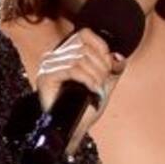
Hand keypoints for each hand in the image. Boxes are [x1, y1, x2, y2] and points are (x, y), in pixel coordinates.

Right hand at [34, 29, 126, 151]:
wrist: (73, 129)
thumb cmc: (85, 107)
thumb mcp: (105, 82)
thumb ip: (113, 68)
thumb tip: (119, 56)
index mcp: (66, 52)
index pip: (85, 34)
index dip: (101, 47)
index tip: (109, 67)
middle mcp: (55, 55)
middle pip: (84, 48)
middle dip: (101, 66)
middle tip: (103, 83)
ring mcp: (48, 65)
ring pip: (79, 59)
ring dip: (95, 76)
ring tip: (98, 90)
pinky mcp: (45, 77)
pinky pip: (72, 70)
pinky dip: (87, 80)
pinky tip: (93, 90)